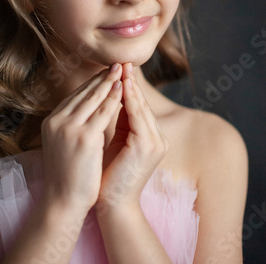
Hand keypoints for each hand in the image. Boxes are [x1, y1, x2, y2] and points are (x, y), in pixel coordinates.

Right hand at [40, 63, 122, 214]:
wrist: (63, 201)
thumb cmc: (69, 175)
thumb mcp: (67, 142)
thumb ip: (76, 124)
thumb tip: (92, 109)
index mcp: (52, 121)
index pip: (76, 95)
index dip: (93, 82)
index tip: (107, 71)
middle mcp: (57, 120)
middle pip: (84, 92)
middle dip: (103, 77)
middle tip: (117, 63)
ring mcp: (69, 127)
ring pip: (94, 97)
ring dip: (110, 82)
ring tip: (122, 69)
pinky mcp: (83, 136)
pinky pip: (103, 111)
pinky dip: (114, 97)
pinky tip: (123, 88)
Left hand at [97, 63, 168, 210]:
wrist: (111, 203)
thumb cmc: (108, 174)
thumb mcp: (114, 141)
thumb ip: (117, 120)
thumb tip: (108, 95)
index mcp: (149, 137)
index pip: (137, 106)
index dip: (127, 87)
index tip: (116, 69)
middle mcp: (157, 138)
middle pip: (141, 103)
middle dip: (129, 82)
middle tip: (120, 62)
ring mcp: (155, 142)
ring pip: (140, 106)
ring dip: (129, 86)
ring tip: (120, 69)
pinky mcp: (148, 146)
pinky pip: (137, 116)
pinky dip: (129, 100)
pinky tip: (120, 86)